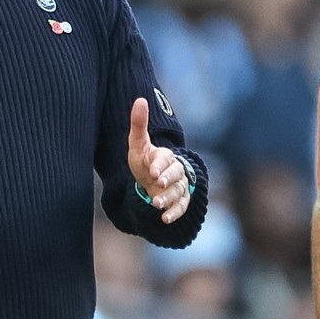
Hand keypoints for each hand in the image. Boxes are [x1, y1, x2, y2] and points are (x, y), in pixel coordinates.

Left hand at [127, 97, 189, 223]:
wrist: (152, 180)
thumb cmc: (145, 161)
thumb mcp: (137, 144)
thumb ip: (138, 124)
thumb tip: (140, 99)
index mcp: (166, 156)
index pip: (166, 159)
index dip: (160, 165)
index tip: (153, 171)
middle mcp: (176, 171)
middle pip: (177, 175)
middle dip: (167, 180)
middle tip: (157, 186)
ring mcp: (179, 186)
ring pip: (179, 191)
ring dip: (169, 199)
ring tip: (157, 204)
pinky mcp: (180, 200)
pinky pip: (182, 206)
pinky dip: (175, 213)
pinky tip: (165, 219)